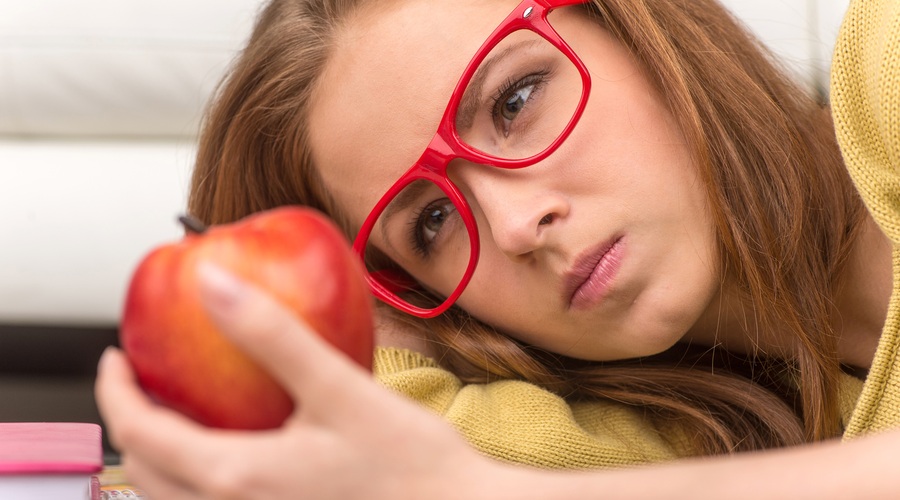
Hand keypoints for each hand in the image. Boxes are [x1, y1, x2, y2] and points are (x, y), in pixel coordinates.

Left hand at [95, 262, 488, 498]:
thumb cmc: (409, 464)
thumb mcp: (339, 388)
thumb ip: (273, 335)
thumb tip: (211, 281)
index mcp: (237, 478)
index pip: (140, 434)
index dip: (115, 391)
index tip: (115, 356)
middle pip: (145, 474)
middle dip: (131, 425)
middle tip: (144, 380)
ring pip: (175, 499)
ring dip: (161, 455)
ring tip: (180, 413)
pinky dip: (196, 479)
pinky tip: (234, 449)